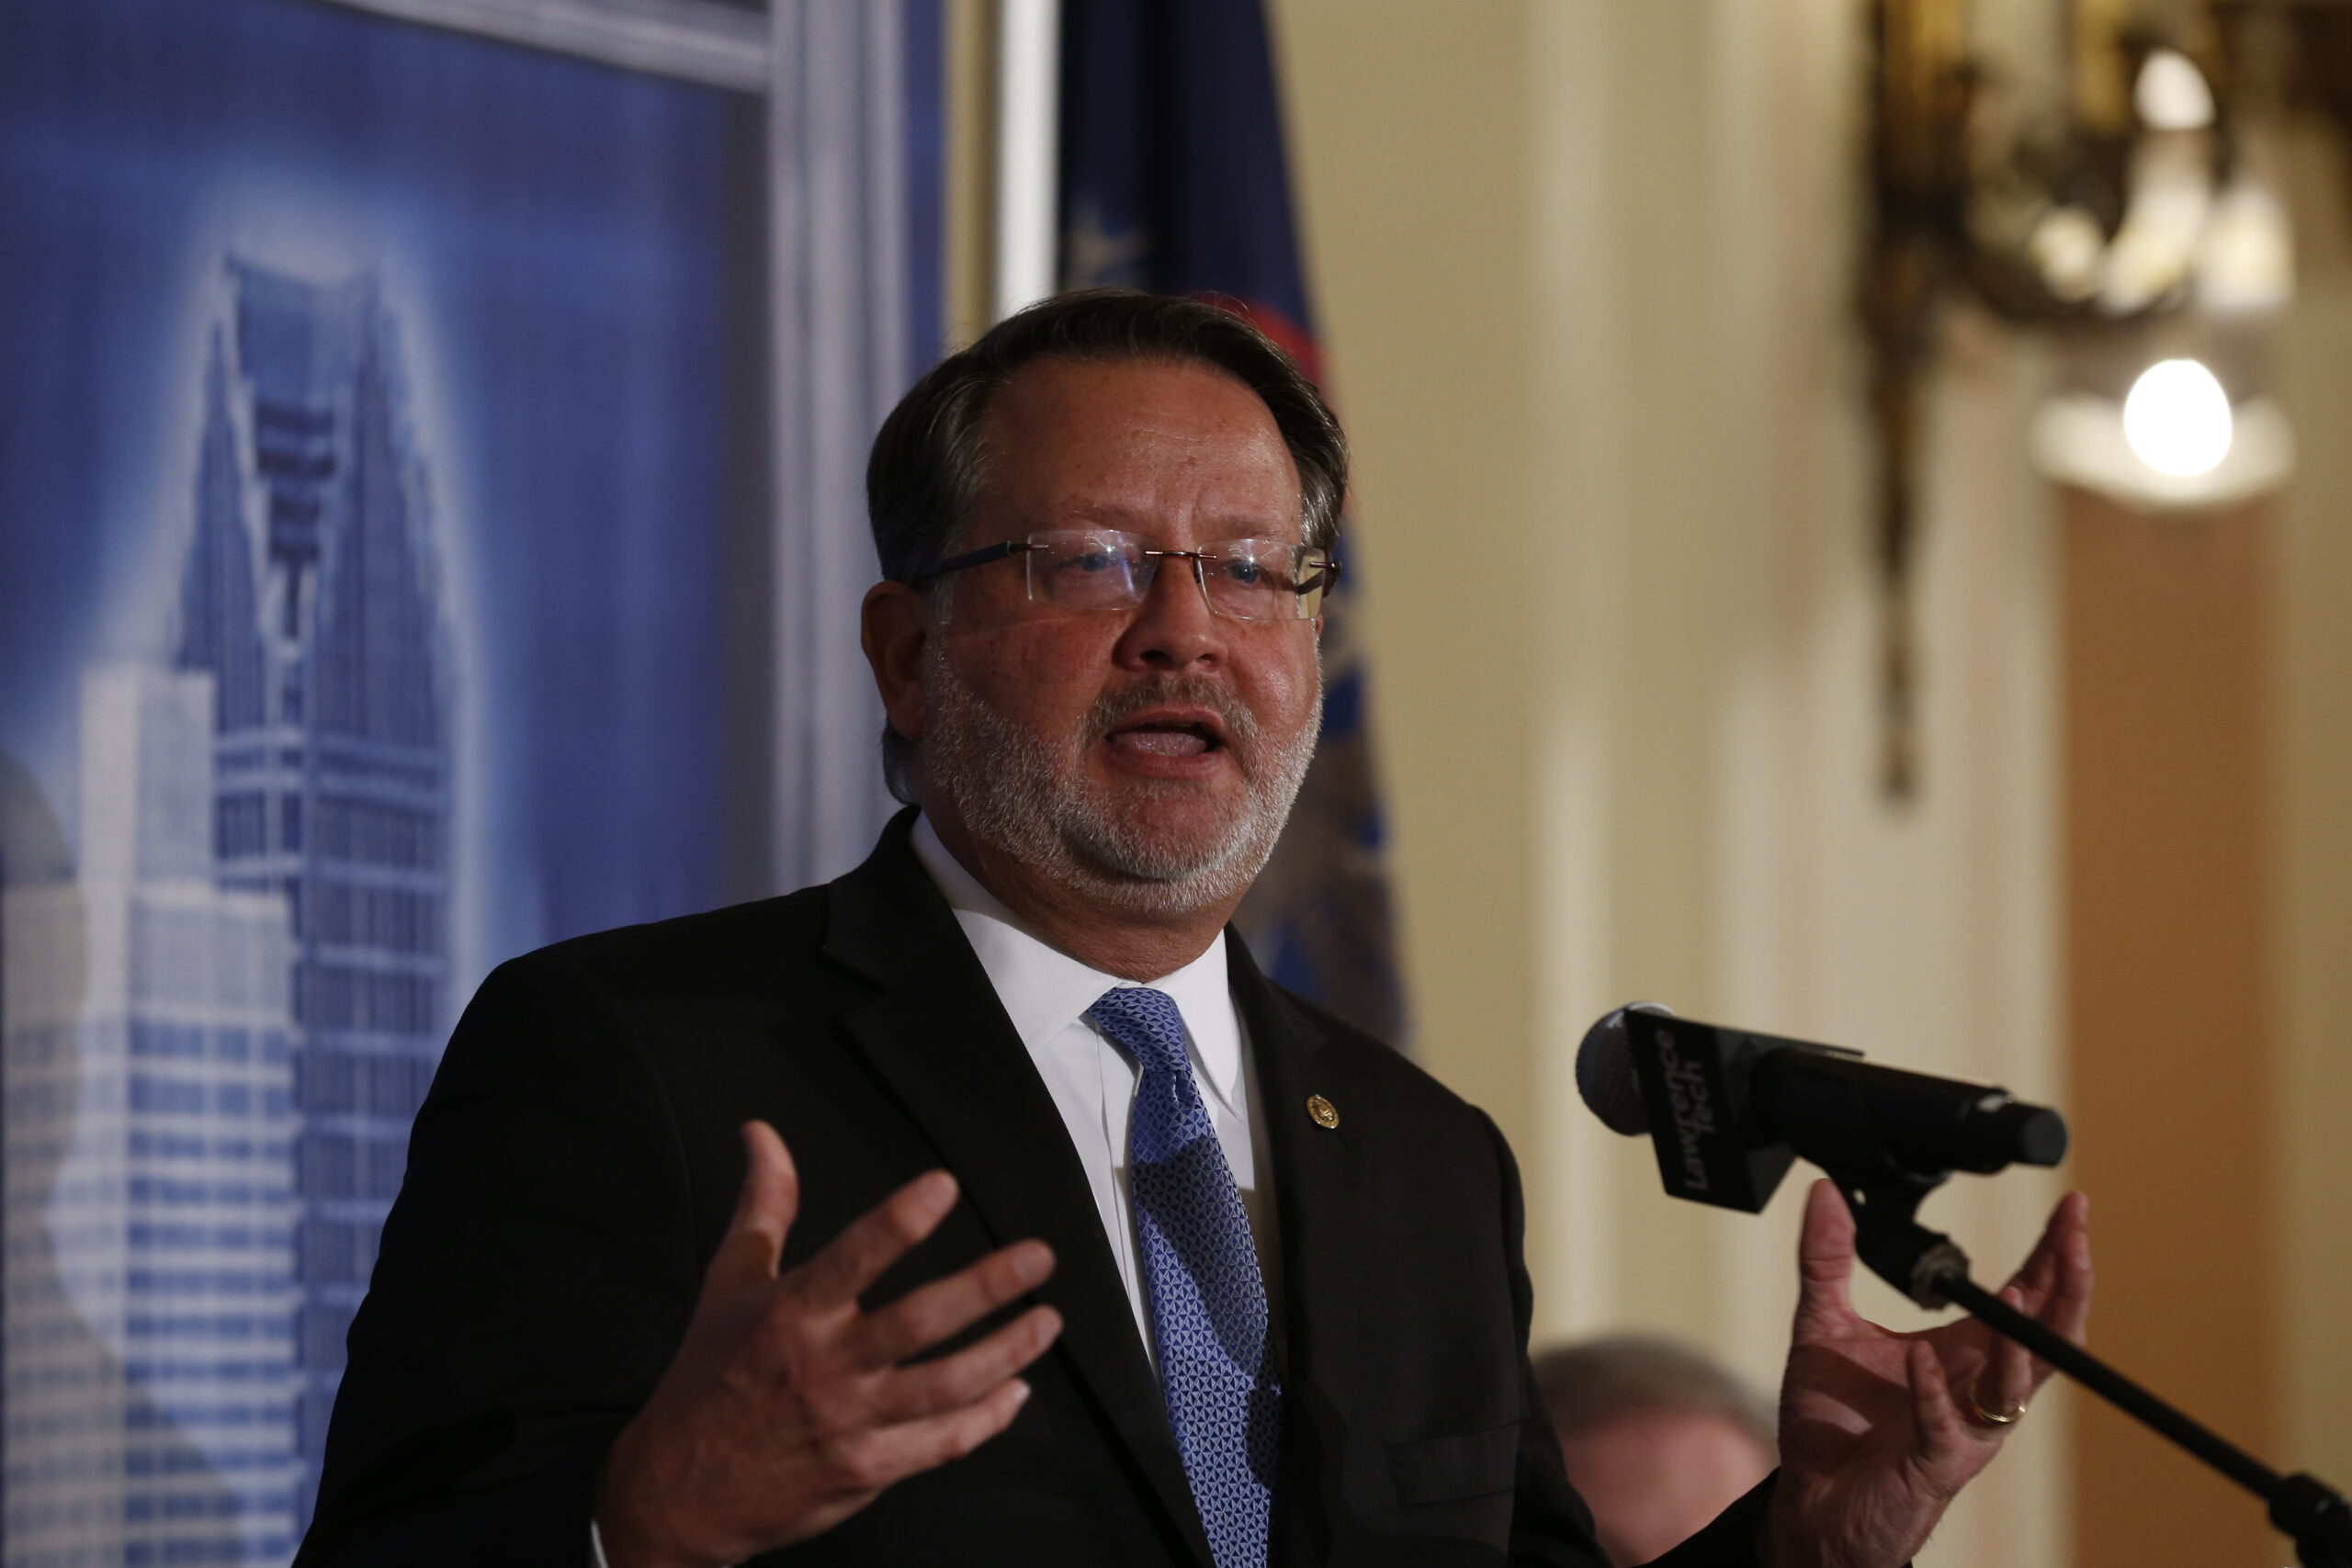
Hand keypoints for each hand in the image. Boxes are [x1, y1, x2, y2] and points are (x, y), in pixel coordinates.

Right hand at [594, 1121, 1062, 1567]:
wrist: (679, 1491)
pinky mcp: (867, 1470)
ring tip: (1048, 1320)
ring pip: (943, 1386)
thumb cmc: (710, 1373)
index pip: (851, 1259)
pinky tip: (1016, 1392)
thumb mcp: (731, 1282)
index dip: (898, 1222)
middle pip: (917, 1323)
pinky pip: (939, 1444)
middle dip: (986, 1287)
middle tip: (1039, 1257)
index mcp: (790, 1314)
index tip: (945, 1185)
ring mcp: (850, 1424)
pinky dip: (985, 1419)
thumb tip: (762, 1132)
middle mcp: (824, 1367)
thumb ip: (764, 1205)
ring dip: (1005, 1352)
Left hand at [1764, 1180, 2091, 1567]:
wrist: (1807, 1499)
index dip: (2052, 1253)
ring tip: (2017, 1287)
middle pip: (2042, 1335)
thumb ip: (1826, 1260)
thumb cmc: (1831, 1419)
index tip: (2074, 1207)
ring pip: (2014, 1384)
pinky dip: (1934, 1392)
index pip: (2025, 1295)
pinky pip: (1945, 1427)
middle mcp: (1977, 1388)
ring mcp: (1963, 1429)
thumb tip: (1824, 1192)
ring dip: (2016, 1338)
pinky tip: (1919, 1358)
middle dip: (2065, 1286)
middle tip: (2076, 1239)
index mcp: (1962, 1351)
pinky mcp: (1933, 1466)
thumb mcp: (1822, 1325)